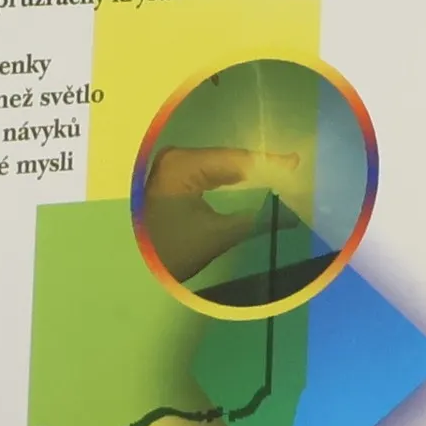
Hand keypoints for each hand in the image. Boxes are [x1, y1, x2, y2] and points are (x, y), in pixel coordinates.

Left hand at [142, 147, 303, 281]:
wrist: (127, 268)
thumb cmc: (168, 252)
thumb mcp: (216, 236)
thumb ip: (257, 221)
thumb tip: (293, 218)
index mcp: (182, 165)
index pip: (236, 160)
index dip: (269, 163)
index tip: (297, 162)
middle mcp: (175, 158)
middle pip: (229, 160)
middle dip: (262, 167)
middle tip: (295, 169)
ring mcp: (171, 167)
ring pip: (221, 166)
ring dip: (249, 173)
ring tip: (282, 174)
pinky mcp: (171, 179)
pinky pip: (210, 174)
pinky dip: (232, 180)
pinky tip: (254, 182)